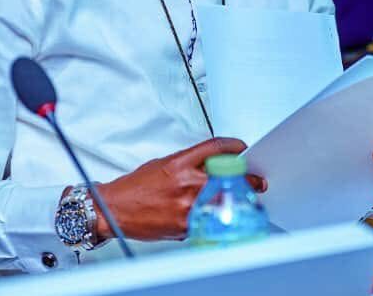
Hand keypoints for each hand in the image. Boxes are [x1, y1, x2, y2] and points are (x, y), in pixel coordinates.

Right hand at [95, 137, 265, 241]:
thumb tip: (211, 165)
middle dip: (247, 180)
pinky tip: (222, 217)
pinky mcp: (186, 225)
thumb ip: (188, 164)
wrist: (115, 210)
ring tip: (245, 202)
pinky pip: (210, 220)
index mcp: (179, 163)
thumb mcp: (163, 164)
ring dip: (238, 202)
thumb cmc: (135, 188)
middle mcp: (186, 182)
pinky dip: (217, 218)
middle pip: (228, 176)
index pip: (215, 148)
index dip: (234, 146)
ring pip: (224, 201)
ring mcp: (187, 205)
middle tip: (257, 182)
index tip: (241, 148)